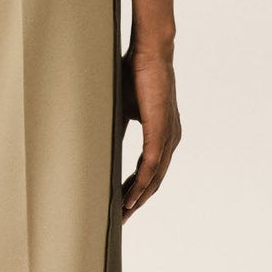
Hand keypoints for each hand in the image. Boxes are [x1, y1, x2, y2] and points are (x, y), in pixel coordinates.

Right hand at [119, 37, 180, 218]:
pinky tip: (128, 198)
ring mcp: (168, 136)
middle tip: (121, 219)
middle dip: (137, 201)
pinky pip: (151, 166)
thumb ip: (117, 129)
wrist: (149, 52)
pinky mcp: (161, 131)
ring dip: (138, 198)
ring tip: (122, 214)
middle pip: (155, 180)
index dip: (137, 188)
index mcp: (163, 133)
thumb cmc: (135, 75)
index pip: (151, 169)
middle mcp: (171, 138)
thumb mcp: (123, 108)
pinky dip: (140, 184)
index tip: (122, 204)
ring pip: (154, 178)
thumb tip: (101, 145)